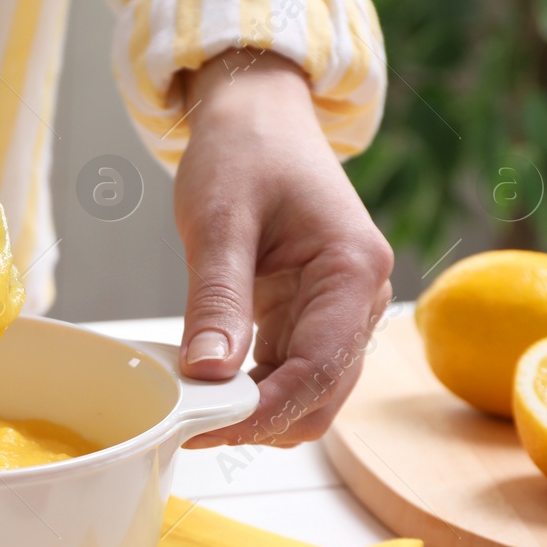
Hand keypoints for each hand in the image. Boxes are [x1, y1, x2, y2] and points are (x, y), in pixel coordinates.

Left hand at [173, 49, 393, 446]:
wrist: (257, 116)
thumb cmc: (245, 150)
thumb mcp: (220, 218)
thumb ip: (218, 298)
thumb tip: (209, 373)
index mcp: (353, 270)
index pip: (318, 369)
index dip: (263, 411)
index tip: (204, 429)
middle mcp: (360, 299)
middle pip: (321, 397)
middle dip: (258, 420)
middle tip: (186, 425)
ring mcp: (339, 312)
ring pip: (306, 395)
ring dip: (253, 411)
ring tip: (189, 405)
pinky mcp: (310, 317)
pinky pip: (286, 373)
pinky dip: (248, 389)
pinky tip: (204, 384)